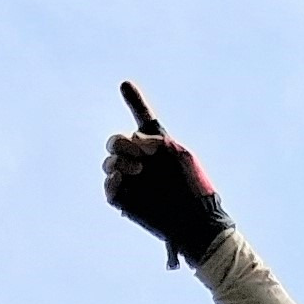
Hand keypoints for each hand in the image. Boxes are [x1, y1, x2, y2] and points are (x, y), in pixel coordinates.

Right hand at [103, 80, 229, 267]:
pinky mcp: (124, 200)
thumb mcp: (180, 154)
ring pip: (110, 162)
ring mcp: (131, 180)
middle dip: (121, 144)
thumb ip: (157, 140)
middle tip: (141, 154)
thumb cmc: (194, 186)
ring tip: (138, 171)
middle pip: (116, 142)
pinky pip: (109, 186)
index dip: (134, 101)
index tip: (125, 84)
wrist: (193, 219)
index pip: (143, 120)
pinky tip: (124, 180)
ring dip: (120, 162)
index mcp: (157, 146)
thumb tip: (136, 142)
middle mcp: (141, 161)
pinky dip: (113, 180)